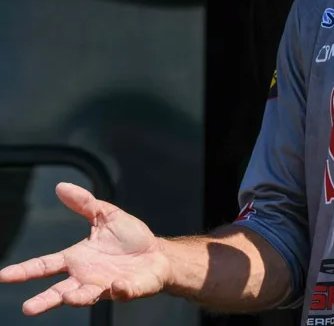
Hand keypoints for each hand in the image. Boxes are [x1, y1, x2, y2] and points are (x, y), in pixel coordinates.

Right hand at [0, 182, 170, 314]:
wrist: (158, 254)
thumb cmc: (130, 238)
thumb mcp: (106, 216)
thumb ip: (85, 204)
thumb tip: (61, 187)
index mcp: (77, 259)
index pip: (46, 265)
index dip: (25, 270)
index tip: (4, 275)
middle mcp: (86, 276)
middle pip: (59, 292)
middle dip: (44, 300)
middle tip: (28, 308)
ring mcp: (105, 285)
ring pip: (86, 296)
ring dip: (78, 298)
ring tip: (70, 297)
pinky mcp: (128, 289)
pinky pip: (122, 292)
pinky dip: (119, 290)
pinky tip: (116, 285)